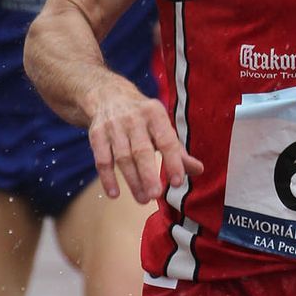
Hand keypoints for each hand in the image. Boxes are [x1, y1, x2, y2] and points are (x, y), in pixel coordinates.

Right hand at [88, 83, 201, 202]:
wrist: (108, 96)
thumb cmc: (142, 118)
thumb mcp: (162, 126)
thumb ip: (178, 150)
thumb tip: (198, 170)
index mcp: (155, 114)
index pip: (166, 140)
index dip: (173, 161)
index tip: (177, 182)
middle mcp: (134, 119)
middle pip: (141, 150)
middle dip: (148, 174)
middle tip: (156, 195)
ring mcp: (113, 127)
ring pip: (122, 157)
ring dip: (132, 181)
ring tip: (142, 200)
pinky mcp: (97, 135)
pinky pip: (102, 160)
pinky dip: (107, 178)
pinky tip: (114, 194)